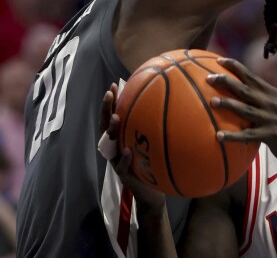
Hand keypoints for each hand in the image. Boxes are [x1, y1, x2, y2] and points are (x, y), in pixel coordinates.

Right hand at [100, 83, 165, 216]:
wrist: (152, 192)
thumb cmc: (152, 164)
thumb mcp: (152, 144)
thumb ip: (153, 129)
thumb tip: (170, 104)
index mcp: (121, 138)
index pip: (112, 116)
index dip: (111, 102)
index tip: (114, 85)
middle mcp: (116, 147)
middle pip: (105, 125)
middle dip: (106, 109)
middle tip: (109, 94)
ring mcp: (117, 161)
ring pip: (110, 144)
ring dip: (112, 129)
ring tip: (116, 117)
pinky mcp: (124, 175)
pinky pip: (122, 166)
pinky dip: (124, 158)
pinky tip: (128, 151)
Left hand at [207, 58, 276, 167]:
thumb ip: (263, 97)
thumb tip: (239, 90)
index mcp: (272, 93)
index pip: (251, 76)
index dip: (235, 67)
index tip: (218, 61)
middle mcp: (271, 103)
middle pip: (245, 89)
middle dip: (227, 82)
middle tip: (209, 78)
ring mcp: (271, 119)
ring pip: (245, 109)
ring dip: (228, 105)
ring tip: (212, 102)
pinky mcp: (271, 135)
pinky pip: (248, 135)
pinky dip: (233, 136)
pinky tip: (219, 136)